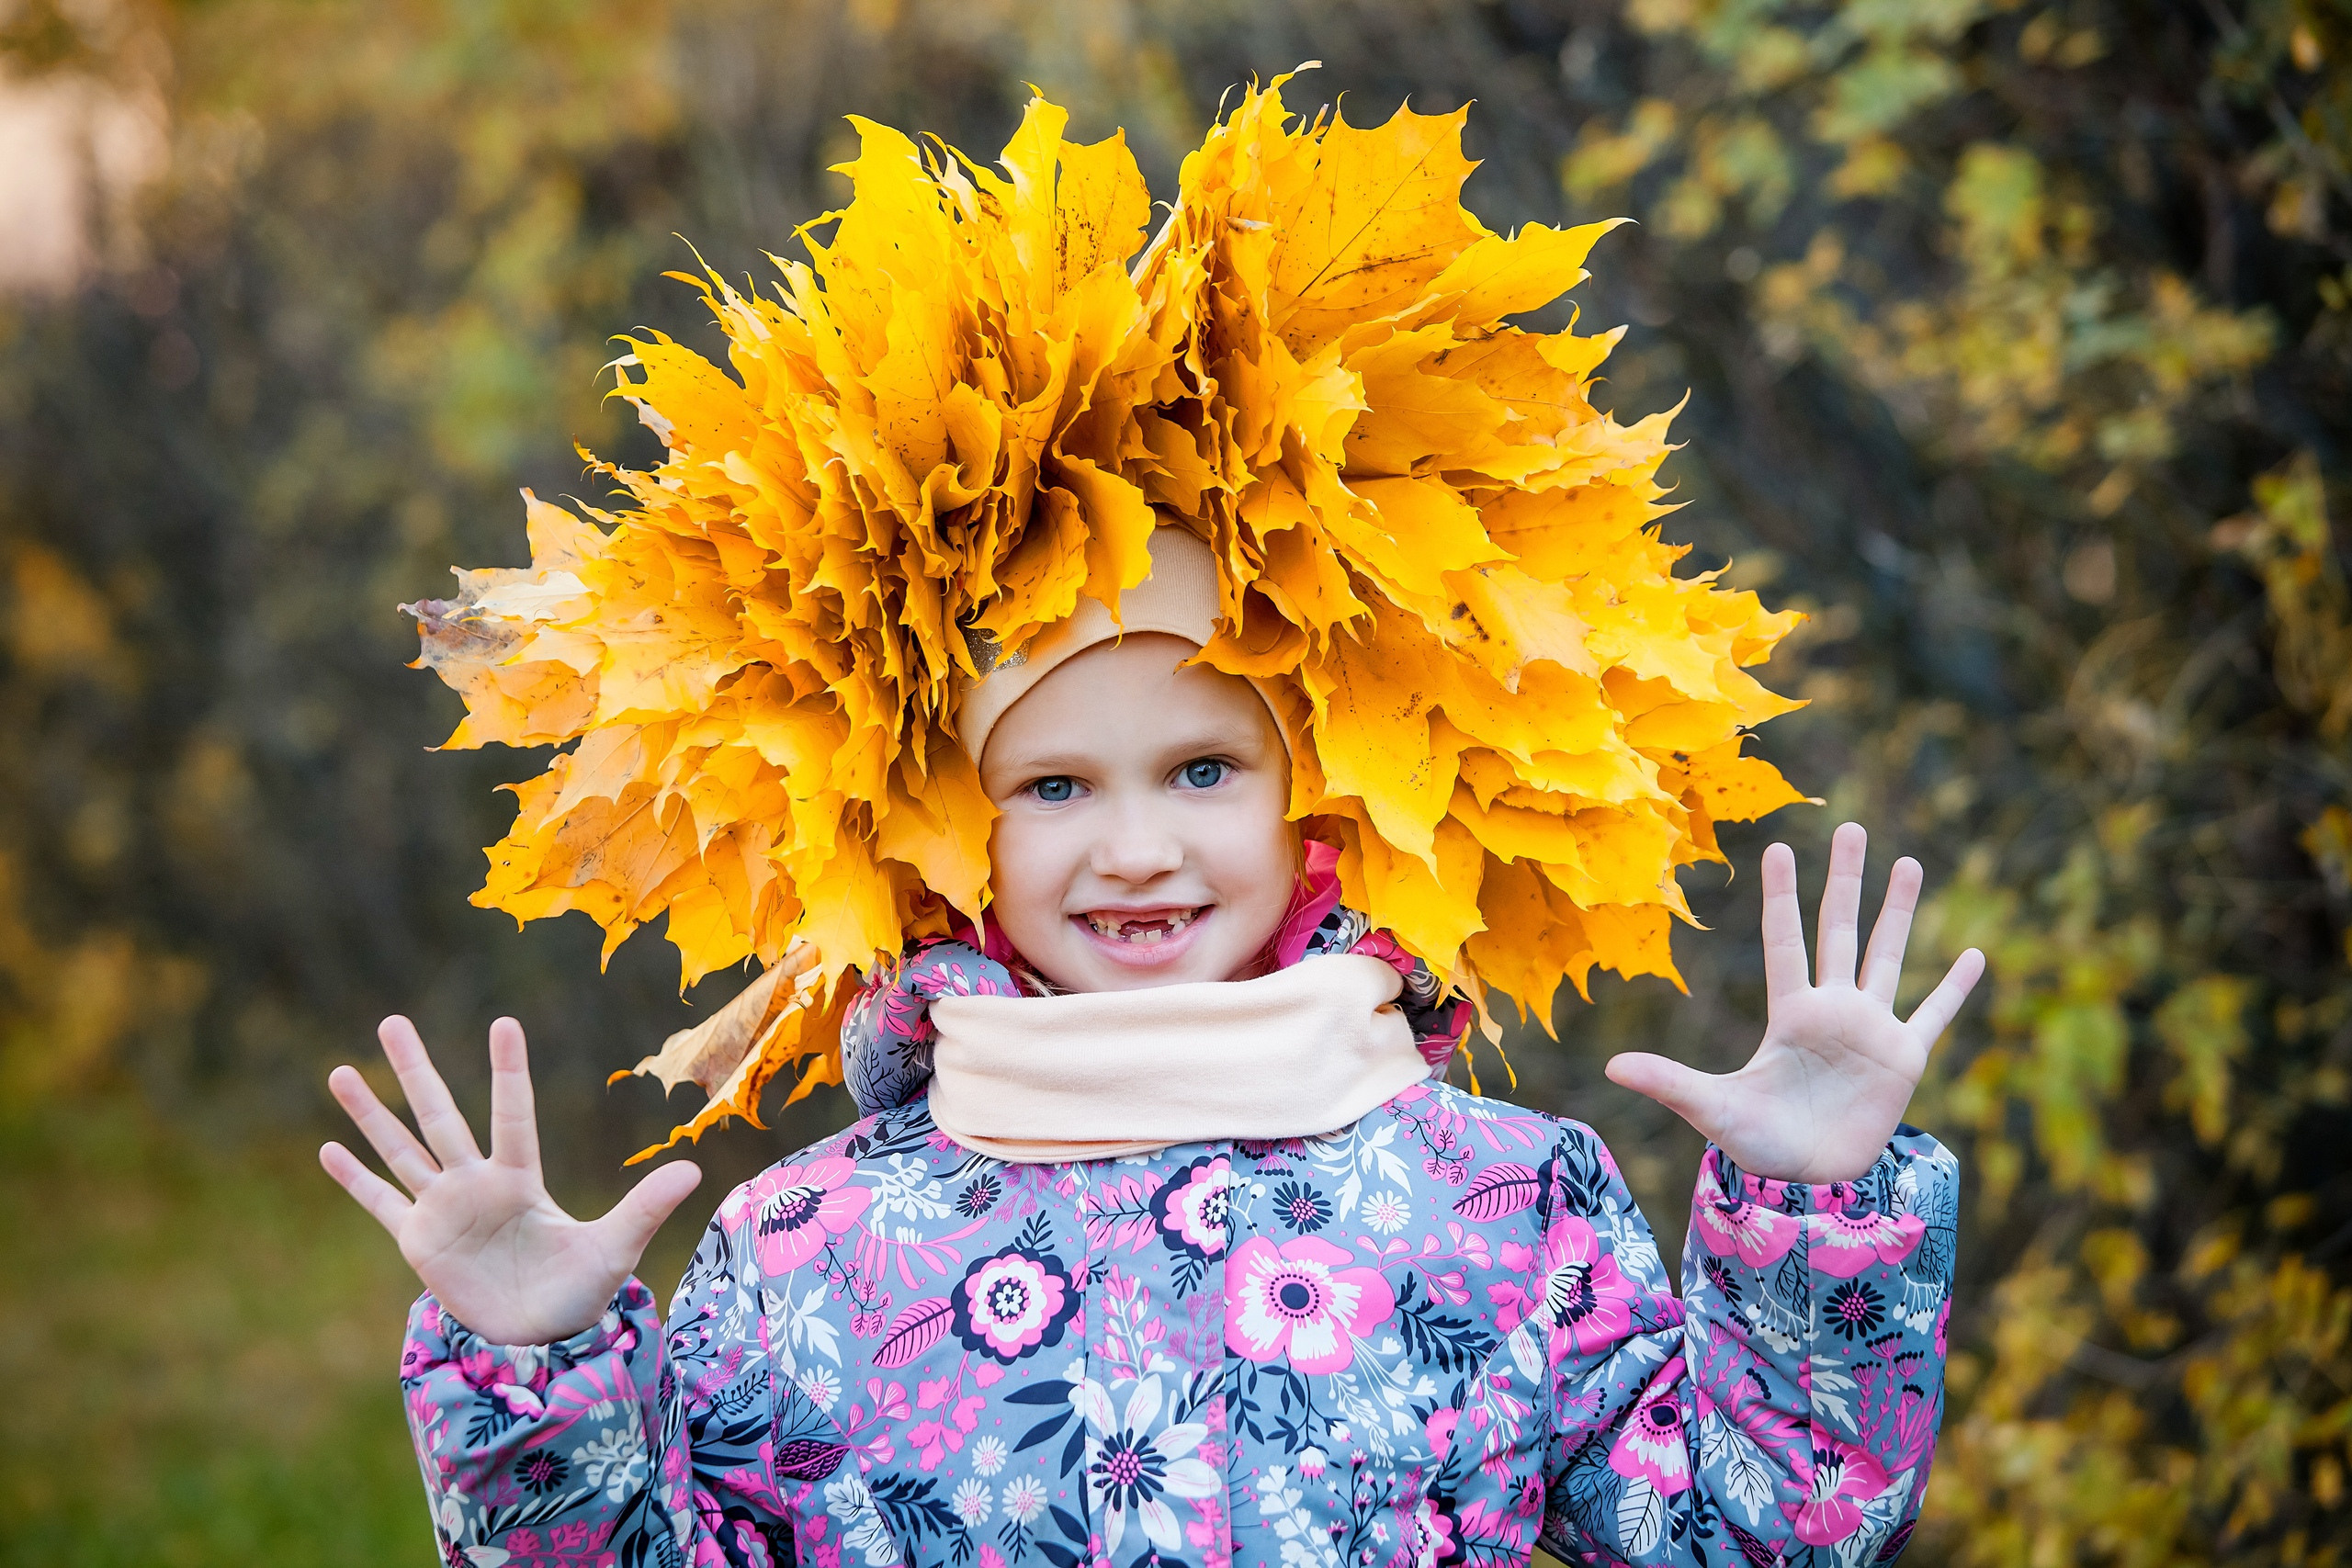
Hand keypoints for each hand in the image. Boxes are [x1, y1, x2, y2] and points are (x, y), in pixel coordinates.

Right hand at [320, 1015, 702, 1345]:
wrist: (543, 1338)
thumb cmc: (582, 1290)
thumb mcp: (615, 1248)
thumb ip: (644, 1207)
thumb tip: (693, 1169)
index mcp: (521, 1179)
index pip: (512, 1114)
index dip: (508, 1071)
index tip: (503, 1023)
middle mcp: (477, 1184)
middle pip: (440, 1116)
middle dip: (417, 1071)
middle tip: (392, 1020)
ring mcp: (444, 1210)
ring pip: (402, 1149)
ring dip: (372, 1113)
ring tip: (340, 1070)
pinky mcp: (420, 1243)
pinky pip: (382, 1204)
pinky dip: (355, 1179)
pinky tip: (328, 1148)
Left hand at [1605, 822, 1985, 1184]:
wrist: (1808, 1183)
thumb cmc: (1756, 1144)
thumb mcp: (1713, 1108)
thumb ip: (1670, 1082)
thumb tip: (1610, 1067)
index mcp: (1788, 1013)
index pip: (1785, 940)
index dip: (1783, 895)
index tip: (1781, 847)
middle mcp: (1831, 1010)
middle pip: (1839, 930)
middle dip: (1845, 880)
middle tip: (1852, 827)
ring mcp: (1870, 1030)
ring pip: (1887, 956)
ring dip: (1899, 911)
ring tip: (1909, 862)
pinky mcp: (1903, 1059)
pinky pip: (1933, 1015)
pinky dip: (1954, 988)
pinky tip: (1974, 955)